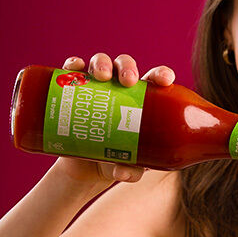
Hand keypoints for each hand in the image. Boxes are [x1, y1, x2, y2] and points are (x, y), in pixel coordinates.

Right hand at [52, 53, 174, 186]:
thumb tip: (124, 174)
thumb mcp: (128, 166)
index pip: (155, 79)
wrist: (86, 167)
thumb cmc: (118, 160)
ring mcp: (96, 87)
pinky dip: (73, 64)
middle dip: (128, 67)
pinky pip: (72, 71)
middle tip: (128, 82)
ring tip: (102, 77)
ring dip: (102, 63)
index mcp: (142, 99)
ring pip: (100, 63)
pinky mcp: (73, 90)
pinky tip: (75, 67)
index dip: (161, 74)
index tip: (165, 80)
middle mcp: (119, 87)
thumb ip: (131, 171)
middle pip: (125, 66)